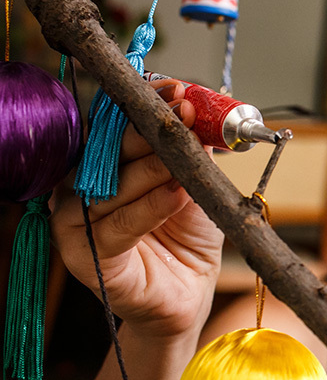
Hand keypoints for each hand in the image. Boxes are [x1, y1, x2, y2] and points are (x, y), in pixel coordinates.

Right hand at [51, 79, 223, 338]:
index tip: (177, 89)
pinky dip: (148, 209)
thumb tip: (195, 110)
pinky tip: (175, 195)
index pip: (113, 125)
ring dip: (150, 169)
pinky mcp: (86, 257)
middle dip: (147, 129)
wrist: (190, 290)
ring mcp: (79, 222)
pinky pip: (116, 228)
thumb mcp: (195, 182)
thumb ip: (189, 150)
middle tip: (181, 114)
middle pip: (106, 150)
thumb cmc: (187, 233)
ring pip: (110, 187)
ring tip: (182, 160)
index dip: (142, 104)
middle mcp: (83, 187)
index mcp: (104, 163)